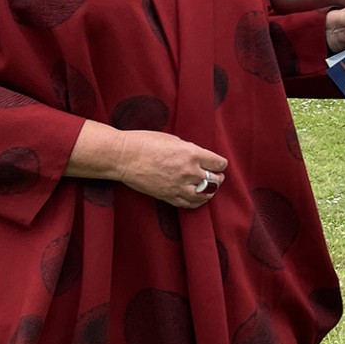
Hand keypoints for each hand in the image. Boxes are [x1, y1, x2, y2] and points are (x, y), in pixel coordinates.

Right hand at [114, 130, 228, 208]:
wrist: (123, 156)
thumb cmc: (145, 142)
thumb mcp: (173, 140)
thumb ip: (189, 150)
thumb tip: (198, 158)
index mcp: (192, 154)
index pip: (218, 163)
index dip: (221, 164)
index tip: (220, 164)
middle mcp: (188, 171)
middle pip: (215, 180)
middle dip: (219, 178)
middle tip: (218, 176)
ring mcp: (178, 186)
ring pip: (205, 195)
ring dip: (211, 191)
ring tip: (210, 188)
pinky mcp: (168, 196)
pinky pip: (188, 204)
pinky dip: (197, 202)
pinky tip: (198, 198)